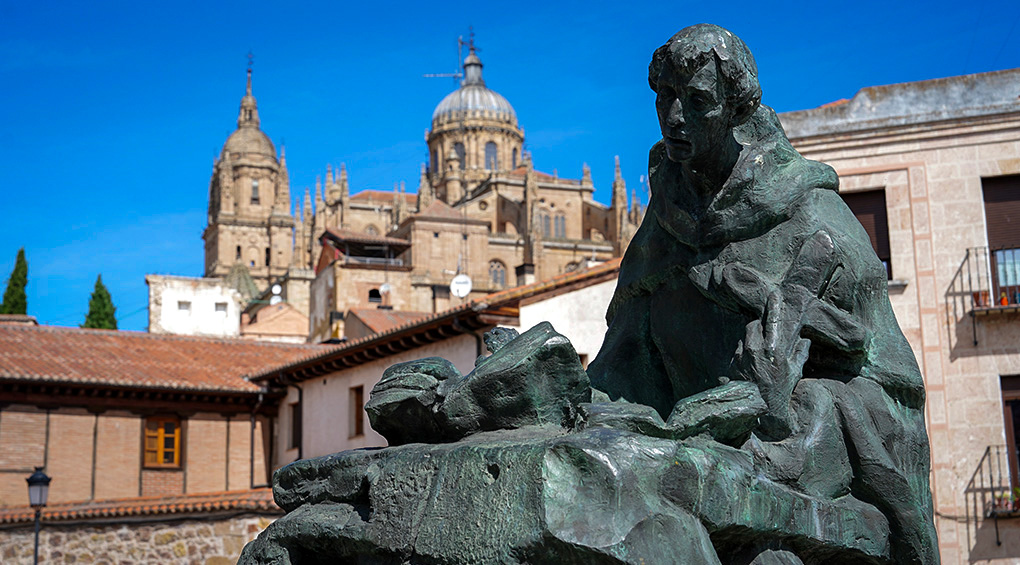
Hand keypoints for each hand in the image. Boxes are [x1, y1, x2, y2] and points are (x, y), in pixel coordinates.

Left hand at [733, 290, 809, 439]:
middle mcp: (754, 349)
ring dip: (751, 340)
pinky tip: (750, 364)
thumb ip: (800, 353)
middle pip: (753, 325)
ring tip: (759, 353)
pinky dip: (744, 352)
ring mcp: (741, 356)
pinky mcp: (731, 363)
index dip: (774, 305)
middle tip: (766, 334)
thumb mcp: (795, 371)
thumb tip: (806, 341)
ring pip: (744, 337)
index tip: (775, 294)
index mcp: (772, 349)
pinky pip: (737, 350)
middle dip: (759, 326)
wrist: (761, 409)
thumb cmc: (781, 390)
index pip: (773, 320)